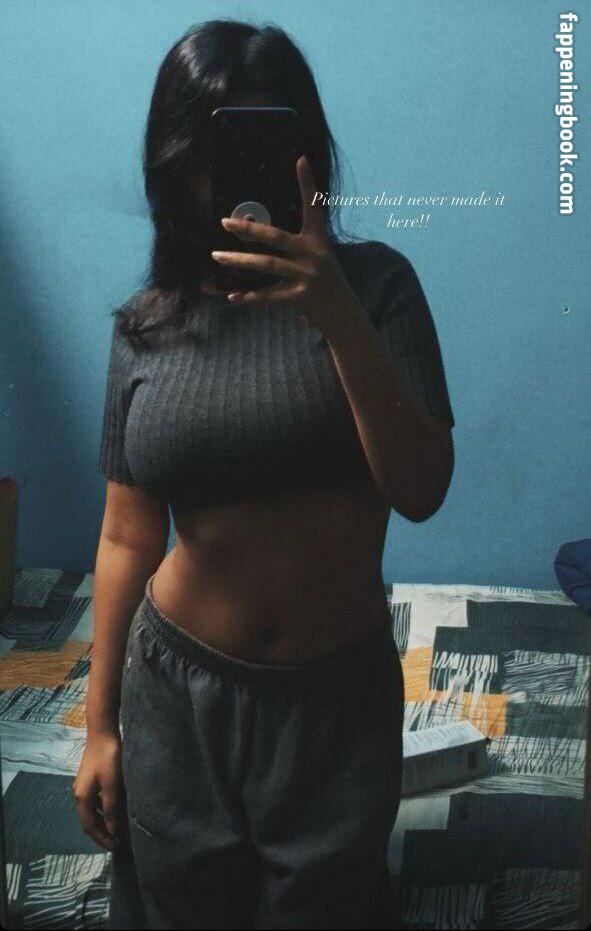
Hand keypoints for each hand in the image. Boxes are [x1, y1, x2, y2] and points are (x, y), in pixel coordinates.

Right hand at [73, 731, 123, 850]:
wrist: (102, 731)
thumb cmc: (108, 757)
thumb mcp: (112, 784)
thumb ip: (111, 808)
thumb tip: (112, 830)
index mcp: (82, 797)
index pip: (89, 826)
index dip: (101, 838)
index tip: (115, 847)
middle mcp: (79, 793)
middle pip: (88, 820)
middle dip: (101, 833)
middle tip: (116, 842)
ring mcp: (83, 785)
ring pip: (91, 810)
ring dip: (102, 821)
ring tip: (116, 829)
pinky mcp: (89, 778)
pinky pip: (94, 800)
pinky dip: (102, 809)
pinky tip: (114, 808)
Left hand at [211, 155, 358, 337]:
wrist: (344, 315)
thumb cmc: (326, 283)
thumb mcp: (321, 258)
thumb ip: (298, 247)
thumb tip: (262, 235)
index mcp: (319, 240)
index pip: (314, 207)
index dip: (308, 183)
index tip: (300, 159)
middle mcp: (314, 255)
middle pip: (276, 237)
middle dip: (249, 230)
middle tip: (225, 223)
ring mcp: (307, 276)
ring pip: (267, 265)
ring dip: (239, 262)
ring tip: (217, 257)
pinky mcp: (300, 297)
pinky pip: (268, 296)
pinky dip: (249, 297)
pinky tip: (232, 296)